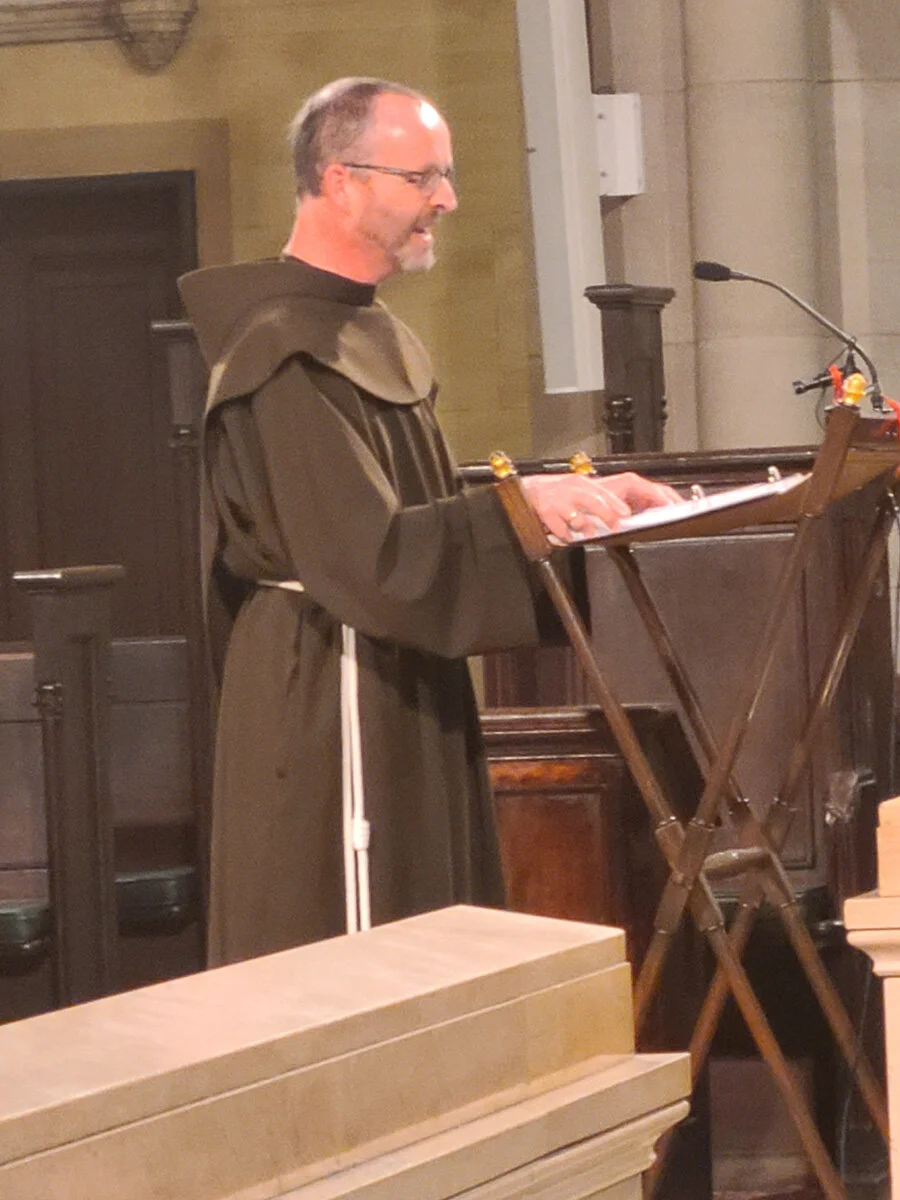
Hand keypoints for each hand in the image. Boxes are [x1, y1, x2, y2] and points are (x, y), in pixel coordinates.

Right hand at [521, 471, 679, 544]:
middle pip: (593, 502)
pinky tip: (568, 535)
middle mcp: (570, 490)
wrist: (527, 490)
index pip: (602, 492)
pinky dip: (567, 535)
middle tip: (615, 527)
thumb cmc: (554, 491)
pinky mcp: (546, 513)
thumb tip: (613, 512)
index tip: (626, 514)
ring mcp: (558, 502)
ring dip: (585, 528)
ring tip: (587, 532)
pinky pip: (562, 530)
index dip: (616, 504)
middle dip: (607, 515)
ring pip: (578, 519)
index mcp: (580, 483)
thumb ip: (592, 498)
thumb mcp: (574, 487)